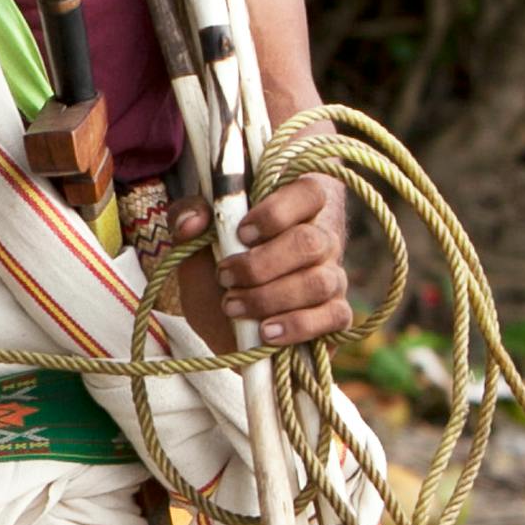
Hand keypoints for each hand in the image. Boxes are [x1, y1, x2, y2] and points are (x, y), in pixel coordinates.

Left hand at [170, 176, 351, 345]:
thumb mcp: (194, 242)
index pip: (308, 192)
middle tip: (224, 277)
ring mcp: (333, 277)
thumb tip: (192, 222)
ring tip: (232, 306)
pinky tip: (267, 332)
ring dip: (269, 297)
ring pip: (318, 282)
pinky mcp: (336, 314)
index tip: (241, 234)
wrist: (224, 325)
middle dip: (261, 265)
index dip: (276, 212)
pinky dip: (297, 325)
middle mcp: (321, 239)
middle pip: (310, 242)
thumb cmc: (217, 271)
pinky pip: (334, 316)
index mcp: (294, 209)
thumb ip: (188, 218)